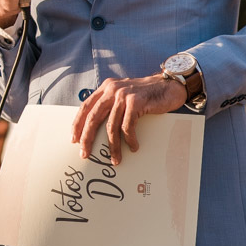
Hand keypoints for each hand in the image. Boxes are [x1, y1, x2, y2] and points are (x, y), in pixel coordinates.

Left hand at [70, 75, 186, 164]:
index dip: (78, 124)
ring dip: (113, 146)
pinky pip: (127, 126)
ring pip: (111, 126)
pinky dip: (129, 140)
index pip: (86, 107)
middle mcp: (111, 89)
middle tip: (85, 153)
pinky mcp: (136, 102)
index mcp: (106, 88)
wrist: (170, 86)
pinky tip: (133, 147)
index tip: (74, 139)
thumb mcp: (124, 95)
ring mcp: (123, 95)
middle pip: (93, 117)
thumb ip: (111, 105)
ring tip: (115, 159)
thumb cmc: (147, 95)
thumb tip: (98, 129)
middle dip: (87, 138)